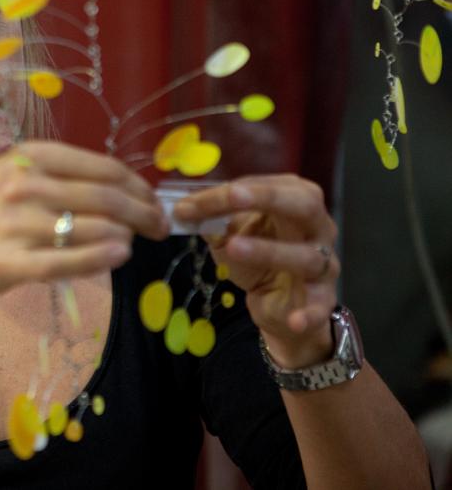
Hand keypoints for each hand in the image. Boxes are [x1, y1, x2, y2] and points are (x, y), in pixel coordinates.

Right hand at [0, 140, 169, 306]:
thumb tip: (119, 187)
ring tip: (138, 241)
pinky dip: (98, 257)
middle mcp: (21, 185)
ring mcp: (13, 225)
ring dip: (126, 234)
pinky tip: (120, 255)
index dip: (137, 185)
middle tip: (160, 227)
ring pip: (89, 227)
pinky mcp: (8, 262)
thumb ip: (56, 176)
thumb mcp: (8, 175)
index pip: (100, 167)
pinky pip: (65, 260)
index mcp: (26, 157)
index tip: (154, 199)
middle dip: (142, 212)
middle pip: (103, 197)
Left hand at [174, 174, 338, 367]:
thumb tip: (183, 208)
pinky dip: (310, 314)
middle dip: (267, 197)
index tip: (191, 201)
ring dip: (269, 250)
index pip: (267, 186)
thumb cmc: (256, 258)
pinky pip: (320, 305)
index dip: (229, 191)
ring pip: (306, 255)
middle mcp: (318, 228)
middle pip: (304, 204)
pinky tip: (295, 321)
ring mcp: (324, 264)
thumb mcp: (230, 235)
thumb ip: (211, 220)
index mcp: (295, 201)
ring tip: (233, 248)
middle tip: (231, 196)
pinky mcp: (323, 300)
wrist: (278, 305)